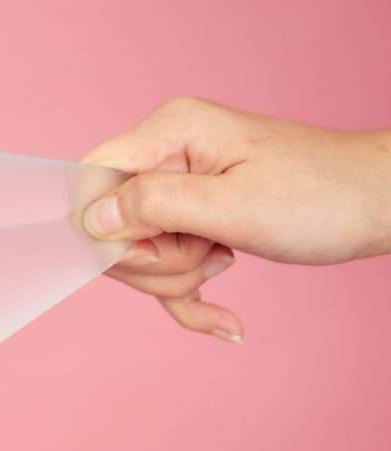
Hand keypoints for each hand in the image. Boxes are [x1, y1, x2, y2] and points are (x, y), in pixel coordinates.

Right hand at [81, 97, 390, 341]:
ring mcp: (178, 182)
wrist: (383, 204)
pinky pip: (164, 263)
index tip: (155, 251)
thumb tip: (89, 219)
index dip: (107, 230)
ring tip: (227, 261)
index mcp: (168, 131)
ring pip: (136, 250)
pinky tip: (224, 319)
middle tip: (211, 255)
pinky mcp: (192, 213)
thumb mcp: (234, 207)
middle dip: (154, 261)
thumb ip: (154, 207)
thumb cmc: (323, 197)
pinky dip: (188, 295)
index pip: (92, 180)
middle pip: (110, 224)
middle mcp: (165, 151)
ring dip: (177, 276)